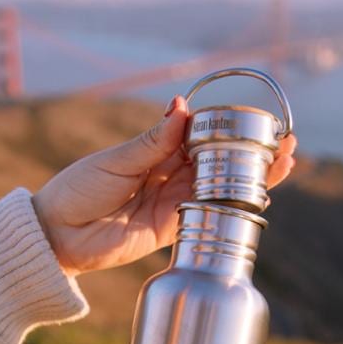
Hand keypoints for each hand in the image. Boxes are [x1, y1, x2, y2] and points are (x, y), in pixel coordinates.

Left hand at [33, 96, 296, 274]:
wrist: (58, 235)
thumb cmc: (78, 190)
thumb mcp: (116, 160)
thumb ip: (153, 142)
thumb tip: (182, 107)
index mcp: (154, 151)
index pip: (200, 136)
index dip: (228, 128)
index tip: (255, 119)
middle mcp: (168, 176)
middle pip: (219, 161)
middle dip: (251, 151)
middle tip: (284, 141)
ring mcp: (173, 203)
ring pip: (220, 187)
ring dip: (252, 176)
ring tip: (283, 161)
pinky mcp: (172, 229)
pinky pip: (208, 214)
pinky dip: (233, 205)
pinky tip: (258, 194)